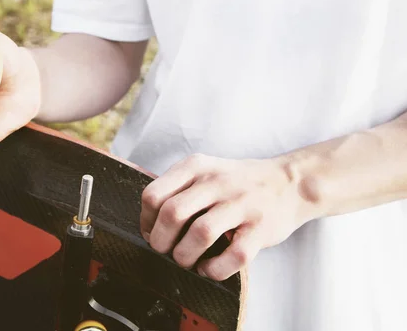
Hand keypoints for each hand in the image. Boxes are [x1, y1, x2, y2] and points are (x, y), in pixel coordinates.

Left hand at [140, 153, 317, 280]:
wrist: (290, 183)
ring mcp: (241, 203)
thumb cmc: (238, 183)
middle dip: (160, 241)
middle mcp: (216, 181)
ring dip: (184, 256)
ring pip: (200, 234)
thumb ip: (178, 189)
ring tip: (186, 260)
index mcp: (196, 166)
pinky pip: (232, 255)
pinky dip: (214, 269)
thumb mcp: (205, 171)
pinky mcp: (261, 228)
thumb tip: (149, 225)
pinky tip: (209, 268)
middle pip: (172, 214)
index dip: (146, 221)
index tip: (151, 232)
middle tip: (165, 250)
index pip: (154, 194)